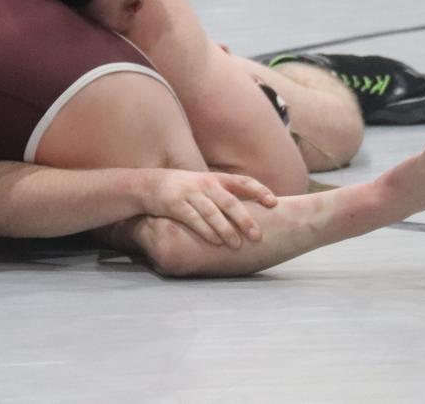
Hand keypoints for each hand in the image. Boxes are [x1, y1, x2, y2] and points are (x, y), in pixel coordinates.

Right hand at [142, 170, 277, 248]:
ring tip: (237, 245)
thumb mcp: (207, 186)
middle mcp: (206, 184)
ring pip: (212, 212)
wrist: (150, 184)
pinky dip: (205, 231)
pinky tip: (215, 242)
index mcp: (218, 179)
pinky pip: (193, 218)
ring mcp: (190, 193)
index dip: (260, 191)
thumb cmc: (187, 189)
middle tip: (257, 236)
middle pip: (230, 201)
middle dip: (245, 219)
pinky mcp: (175, 204)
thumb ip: (228, 196)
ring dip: (226, 230)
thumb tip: (257, 214)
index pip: (244, 182)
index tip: (273, 203)